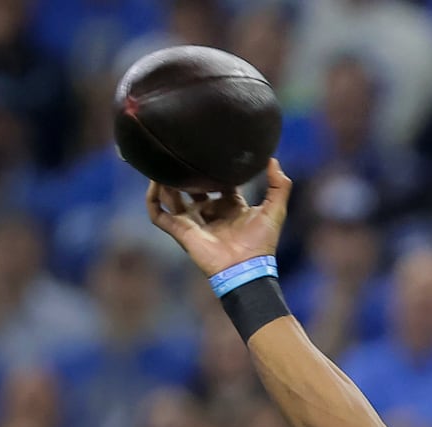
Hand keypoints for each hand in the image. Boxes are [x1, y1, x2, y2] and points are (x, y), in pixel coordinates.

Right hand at [145, 158, 292, 275]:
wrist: (245, 267)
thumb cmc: (261, 243)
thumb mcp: (276, 209)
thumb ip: (279, 185)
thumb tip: (273, 159)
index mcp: (231, 208)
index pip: (219, 184)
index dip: (215, 170)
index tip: (210, 153)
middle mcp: (211, 213)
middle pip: (193, 189)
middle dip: (187, 175)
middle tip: (181, 155)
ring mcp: (194, 222)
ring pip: (172, 198)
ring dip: (165, 182)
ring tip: (161, 163)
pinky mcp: (180, 231)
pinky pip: (158, 214)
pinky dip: (152, 200)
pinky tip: (153, 183)